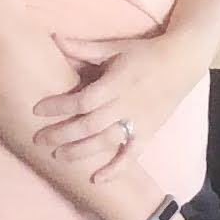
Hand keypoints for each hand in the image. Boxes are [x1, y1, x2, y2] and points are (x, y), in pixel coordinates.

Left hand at [32, 32, 208, 180]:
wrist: (182, 62)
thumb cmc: (145, 53)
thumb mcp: (115, 47)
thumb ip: (84, 48)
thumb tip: (54, 38)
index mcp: (116, 83)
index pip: (82, 100)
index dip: (59, 106)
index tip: (37, 110)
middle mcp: (125, 105)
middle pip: (89, 125)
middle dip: (62, 134)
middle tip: (39, 140)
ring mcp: (138, 122)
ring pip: (106, 142)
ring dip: (81, 152)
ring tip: (59, 156)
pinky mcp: (148, 133)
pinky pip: (132, 155)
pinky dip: (116, 169)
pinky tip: (97, 180)